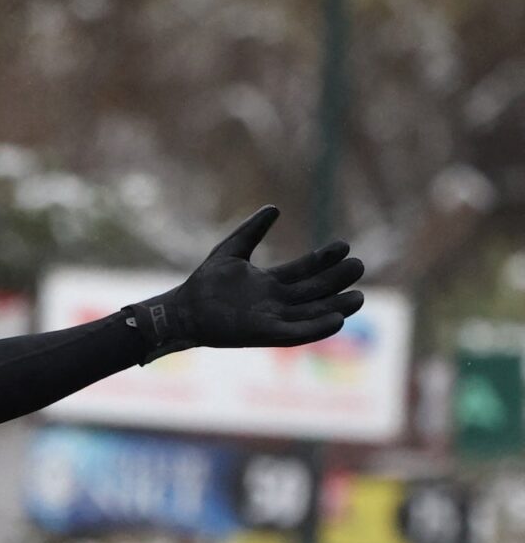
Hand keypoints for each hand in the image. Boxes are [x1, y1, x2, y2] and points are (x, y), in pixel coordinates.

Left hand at [130, 206, 365, 362]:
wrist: (182, 310)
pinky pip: (297, 333)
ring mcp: (272, 319)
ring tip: (359, 297)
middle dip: (336, 281)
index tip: (344, 245)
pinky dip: (317, 328)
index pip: (305, 270)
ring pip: (312, 313)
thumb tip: (274, 208)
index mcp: (271, 283)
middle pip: (314, 291)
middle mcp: (276, 302)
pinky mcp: (265, 335)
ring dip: (336, 307)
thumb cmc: (204, 282)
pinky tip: (337, 320)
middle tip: (359, 266)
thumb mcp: (232, 250)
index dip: (324, 259)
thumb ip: (253, 230)